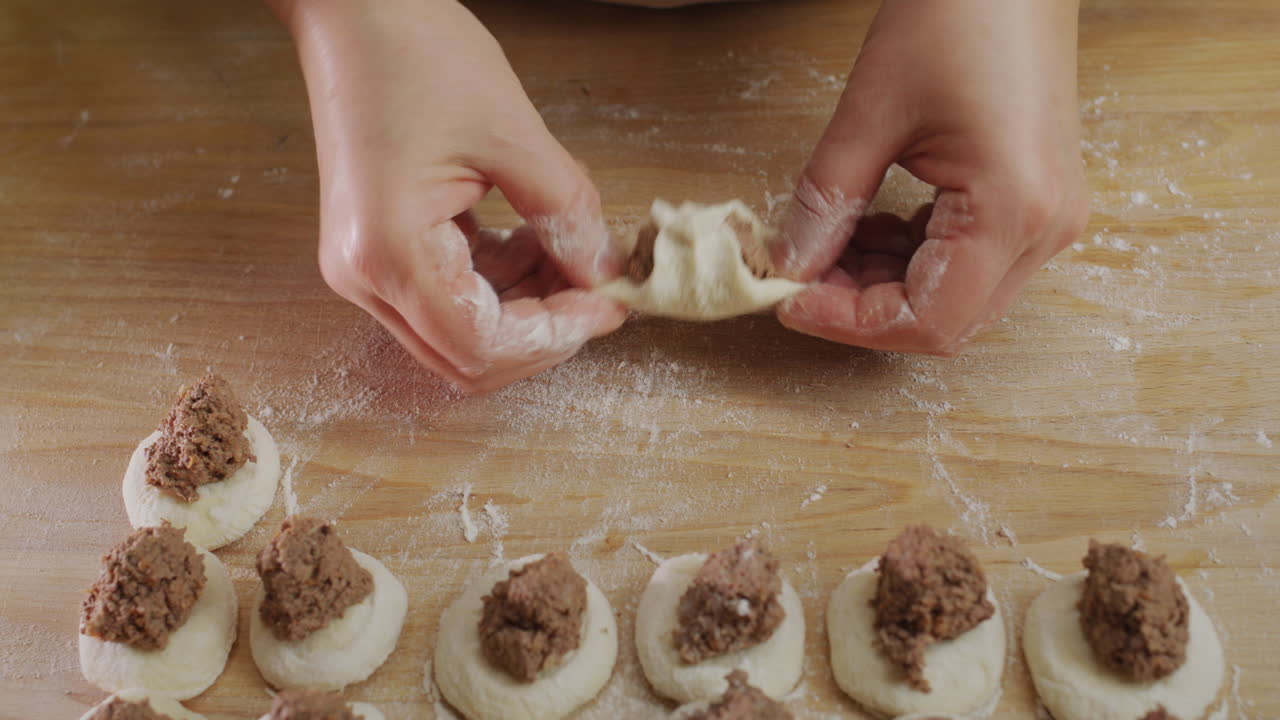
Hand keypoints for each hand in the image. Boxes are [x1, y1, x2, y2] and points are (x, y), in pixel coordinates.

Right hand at [271, 0, 624, 391]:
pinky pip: (447, 300)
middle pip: (467, 359)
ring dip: (525, 309)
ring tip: (570, 255)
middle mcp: (364, 277)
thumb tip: (604, 275)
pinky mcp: (376, 253)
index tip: (608, 305)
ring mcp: (364, 269)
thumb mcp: (513, 132)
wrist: (352, 10)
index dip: (555, 336)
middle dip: (542, 332)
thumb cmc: (416, 52)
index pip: (482, 345)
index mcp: (388, 252)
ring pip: (460, 336)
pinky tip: (533, 244)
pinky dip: (500, 286)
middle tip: (596, 289)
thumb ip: (566, 214)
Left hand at [772, 0, 1089, 354]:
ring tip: (829, 244)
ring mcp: (1048, 217)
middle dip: (864, 308)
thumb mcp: (870, 112)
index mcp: (1012, 210)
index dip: (850, 323)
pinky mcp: (1036, 202)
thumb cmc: (959, 15)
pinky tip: (870, 227)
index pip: (928, 320)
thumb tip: (790, 263)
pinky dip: (912, 259)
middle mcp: (1044, 228)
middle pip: (946, 321)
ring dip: (885, 285)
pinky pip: (970, 263)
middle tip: (802, 275)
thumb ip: (826, 201)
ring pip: (956, 298)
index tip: (790, 299)